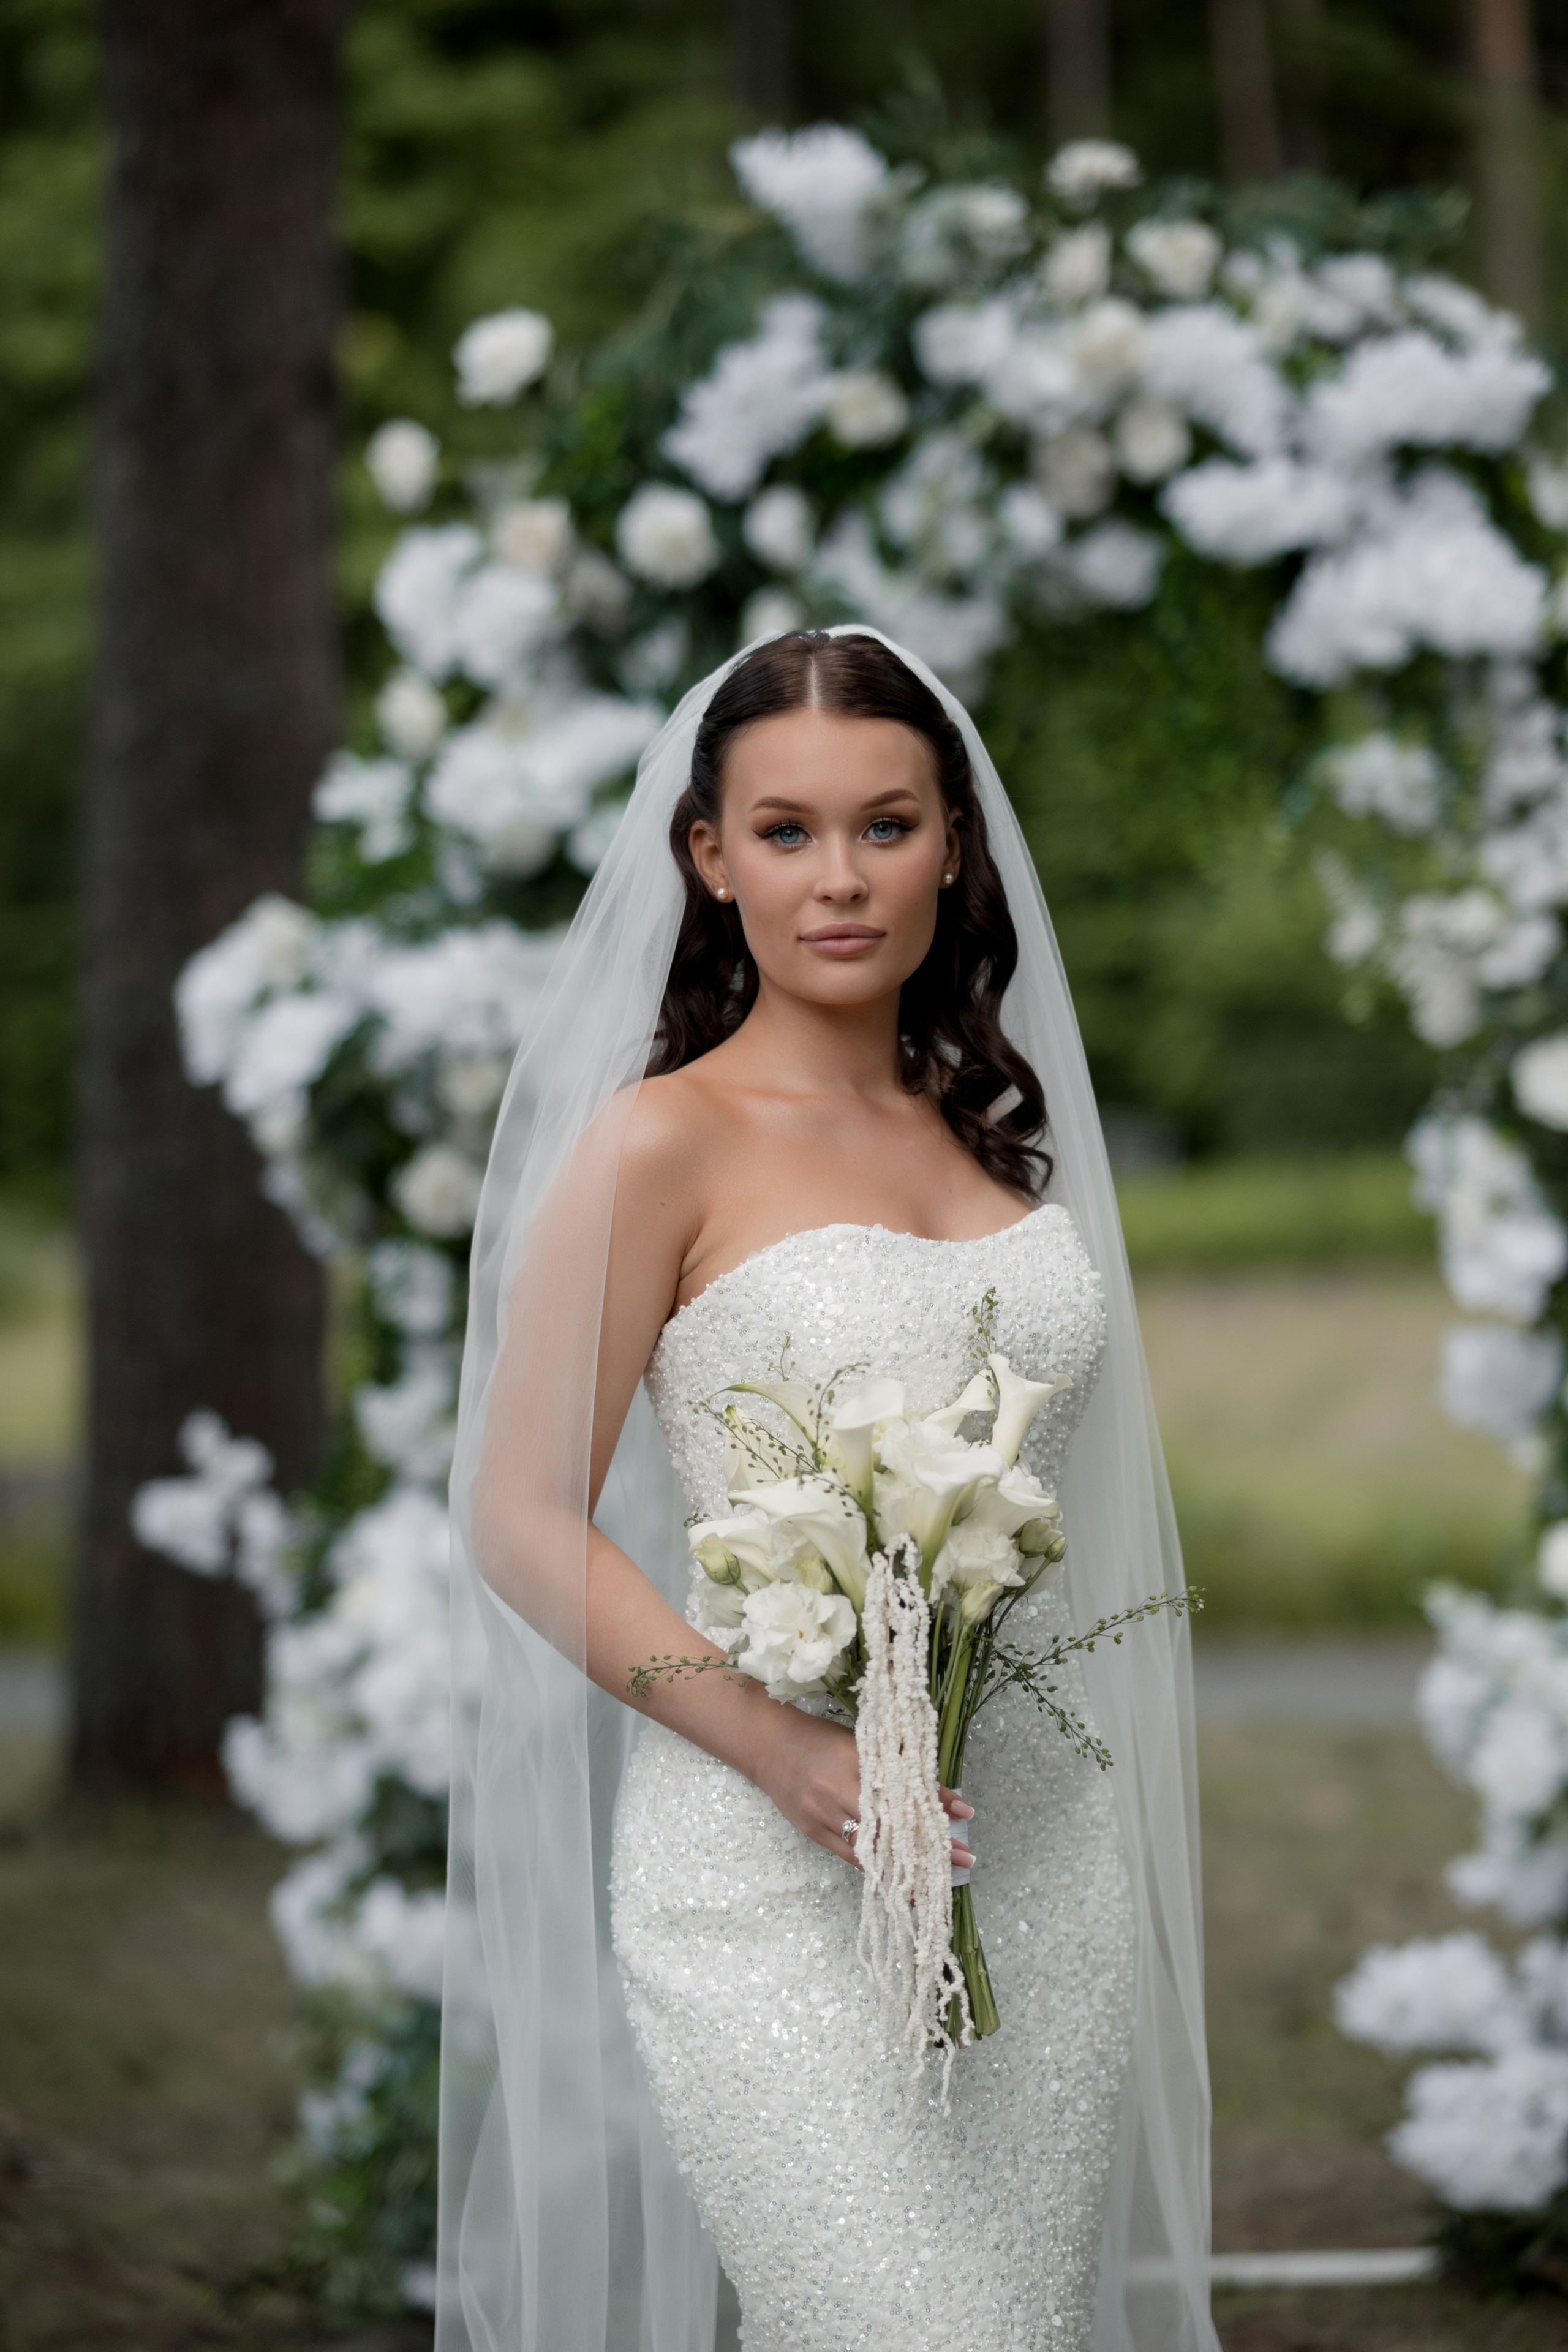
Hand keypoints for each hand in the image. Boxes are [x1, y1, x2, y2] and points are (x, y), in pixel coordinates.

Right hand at [750, 1704, 974, 1870]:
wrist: (766, 1745)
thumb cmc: (817, 1738)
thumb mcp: (859, 1742)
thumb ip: (895, 1764)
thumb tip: (939, 1791)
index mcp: (852, 1760)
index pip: (901, 1787)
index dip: (934, 1803)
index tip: (966, 1815)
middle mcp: (836, 1790)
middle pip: (891, 1825)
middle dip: (928, 1845)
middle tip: (963, 1859)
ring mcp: (821, 1815)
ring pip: (871, 1848)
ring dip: (906, 1867)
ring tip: (937, 1881)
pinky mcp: (812, 1832)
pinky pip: (850, 1856)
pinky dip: (877, 1868)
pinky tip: (899, 1881)